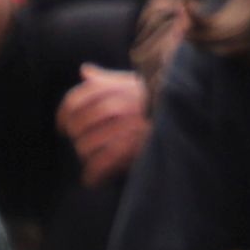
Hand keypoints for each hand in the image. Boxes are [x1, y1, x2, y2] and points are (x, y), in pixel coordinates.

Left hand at [61, 63, 149, 180]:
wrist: (187, 113)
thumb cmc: (158, 99)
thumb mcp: (135, 82)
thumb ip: (107, 79)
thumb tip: (85, 71)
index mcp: (117, 87)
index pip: (77, 99)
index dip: (64, 114)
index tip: (61, 126)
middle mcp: (121, 104)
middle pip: (79, 123)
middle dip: (75, 136)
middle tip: (79, 143)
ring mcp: (128, 125)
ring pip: (87, 144)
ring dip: (85, 155)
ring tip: (90, 159)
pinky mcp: (135, 145)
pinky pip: (102, 162)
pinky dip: (93, 173)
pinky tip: (91, 179)